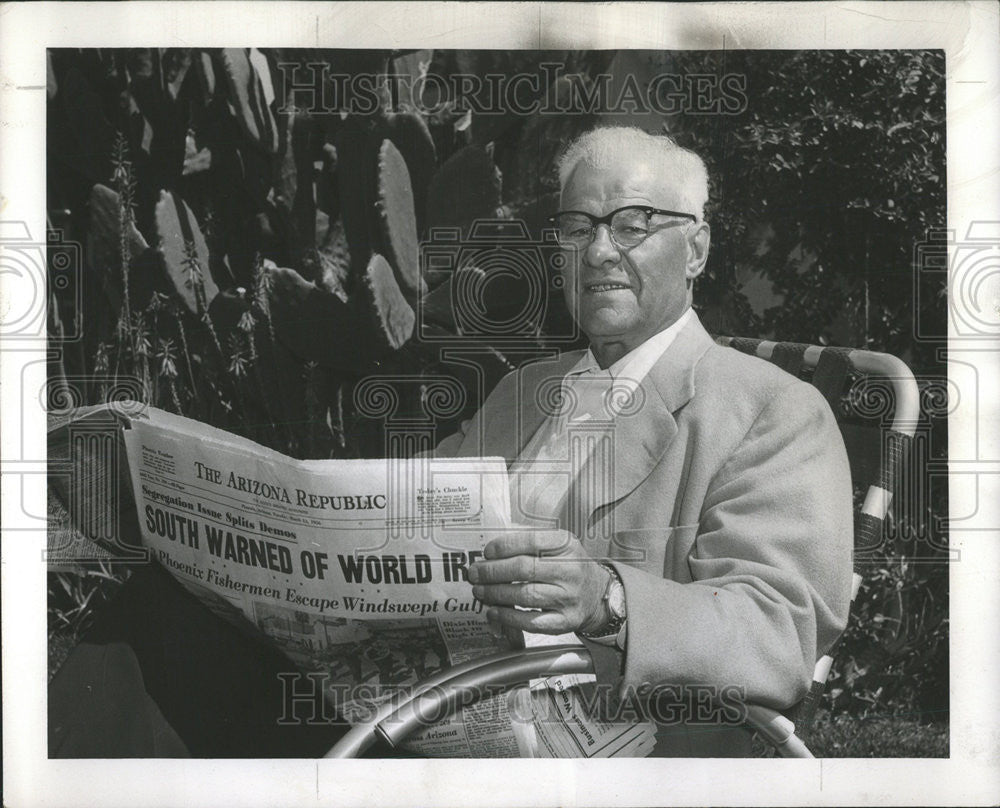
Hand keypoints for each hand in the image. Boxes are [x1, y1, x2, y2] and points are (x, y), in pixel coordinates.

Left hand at [468, 528, 609, 634]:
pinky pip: (531, 621)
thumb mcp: (558, 544)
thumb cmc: (569, 566)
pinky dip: (508, 617)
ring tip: (480, 591)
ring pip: (525, 595)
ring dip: (496, 594)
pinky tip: (494, 611)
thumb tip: (493, 547)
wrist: (596, 594)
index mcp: (567, 545)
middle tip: (475, 573)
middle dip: (493, 572)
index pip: (531, 541)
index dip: (504, 546)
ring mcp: (569, 597)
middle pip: (524, 569)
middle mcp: (571, 570)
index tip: (487, 552)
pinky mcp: (565, 621)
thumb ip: (529, 540)